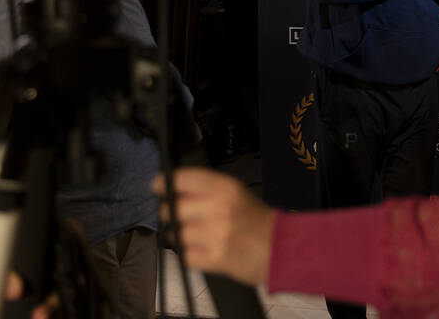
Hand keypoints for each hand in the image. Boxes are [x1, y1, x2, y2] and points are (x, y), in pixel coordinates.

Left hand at [155, 168, 274, 285]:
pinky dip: (190, 254)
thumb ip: (205, 188)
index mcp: (226, 188)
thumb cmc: (255, 220)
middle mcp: (220, 208)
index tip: (158, 185)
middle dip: (170, 213)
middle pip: (173, 208)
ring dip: (181, 236)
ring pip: (177, 234)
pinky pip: (186, 255)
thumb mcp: (235, 193)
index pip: (183, 179)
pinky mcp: (215, 259)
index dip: (165, 182)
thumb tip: (171, 186)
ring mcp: (216, 235)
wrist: (280, 248)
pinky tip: (204, 249)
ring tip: (198, 235)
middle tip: (177, 215)